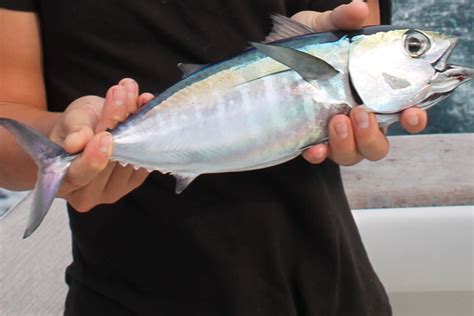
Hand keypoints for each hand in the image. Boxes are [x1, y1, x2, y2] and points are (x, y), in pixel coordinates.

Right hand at [49, 79, 153, 211]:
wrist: (89, 129)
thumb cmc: (74, 127)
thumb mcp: (69, 120)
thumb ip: (74, 129)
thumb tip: (77, 142)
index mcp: (64, 184)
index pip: (79, 175)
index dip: (93, 158)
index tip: (105, 136)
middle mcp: (89, 194)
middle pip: (109, 163)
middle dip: (116, 124)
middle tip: (120, 95)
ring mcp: (115, 190)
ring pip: (130, 156)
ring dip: (134, 120)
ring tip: (130, 93)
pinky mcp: (135, 181)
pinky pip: (145, 157)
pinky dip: (147, 128)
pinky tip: (144, 105)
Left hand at [292, 1, 427, 165]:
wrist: (278, 53)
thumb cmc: (313, 43)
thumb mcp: (327, 27)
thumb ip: (343, 20)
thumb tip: (358, 9)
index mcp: (374, 96)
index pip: (404, 114)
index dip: (414, 119)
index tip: (411, 114)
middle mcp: (358, 120)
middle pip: (377, 146)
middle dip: (372, 136)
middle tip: (360, 112)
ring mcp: (335, 132)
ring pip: (351, 155)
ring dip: (347, 145)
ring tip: (336, 121)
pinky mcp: (311, 137)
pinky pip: (319, 155)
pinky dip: (318, 155)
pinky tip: (314, 148)